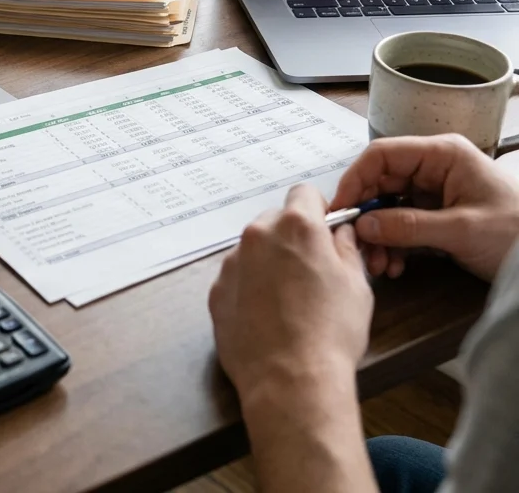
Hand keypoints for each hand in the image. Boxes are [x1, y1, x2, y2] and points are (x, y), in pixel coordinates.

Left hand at [209, 185, 372, 400]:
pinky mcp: (216, 290)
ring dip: (268, 262)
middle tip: (309, 271)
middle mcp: (258, 235)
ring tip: (287, 301)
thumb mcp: (357, 285)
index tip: (325, 231)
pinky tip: (266, 316)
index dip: (318, 210)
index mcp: (296, 226)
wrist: (290, 380)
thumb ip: (345, 249)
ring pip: (253, 249)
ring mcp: (232, 262)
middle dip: (291, 237)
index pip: (304, 193)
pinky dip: (249, 287)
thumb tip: (338, 233)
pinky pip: (236, 277)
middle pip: (275, 220)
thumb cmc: (331, 333)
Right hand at [332, 134, 518, 282]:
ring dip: (379, 236)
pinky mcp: (438, 215)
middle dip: (367, 216)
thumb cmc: (517, 233)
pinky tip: (394, 265)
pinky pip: (403, 224)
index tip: (341, 209)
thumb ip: (408, 226)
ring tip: (379, 265)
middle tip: (357, 245)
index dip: (355, 179)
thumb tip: (363, 225)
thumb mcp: (461, 231)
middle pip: (381, 182)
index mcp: (442, 154)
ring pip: (389, 206)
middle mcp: (434, 168)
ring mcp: (436, 191)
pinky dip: (394, 244)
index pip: (382, 155)